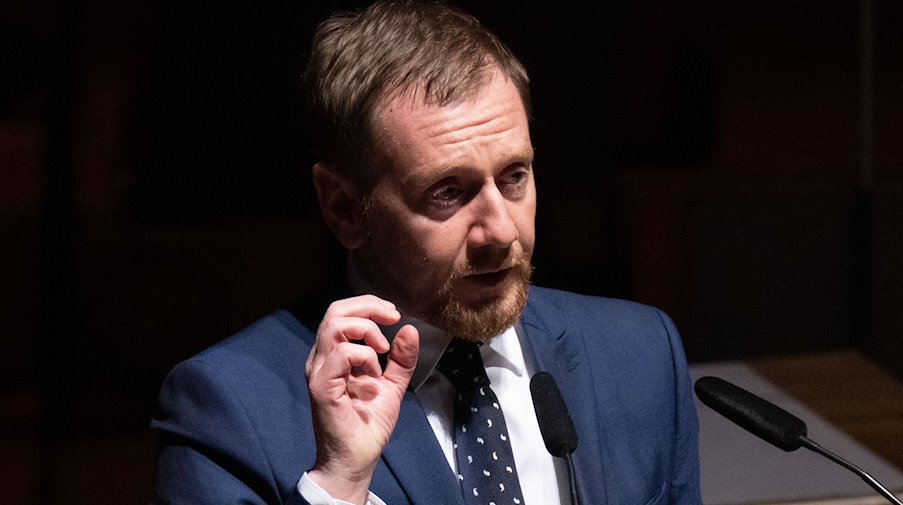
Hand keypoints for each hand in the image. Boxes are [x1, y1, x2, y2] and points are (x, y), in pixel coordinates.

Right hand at [305, 295, 419, 502]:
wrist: (357, 459)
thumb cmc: (368, 424)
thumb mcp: (392, 385)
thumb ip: (401, 359)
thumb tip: (410, 329)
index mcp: (334, 354)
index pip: (342, 312)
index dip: (369, 305)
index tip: (394, 315)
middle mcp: (322, 358)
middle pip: (335, 311)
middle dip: (368, 307)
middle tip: (392, 319)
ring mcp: (320, 371)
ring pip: (334, 326)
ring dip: (366, 331)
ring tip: (383, 351)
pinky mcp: (322, 387)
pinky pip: (340, 354)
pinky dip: (363, 355)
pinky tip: (373, 374)